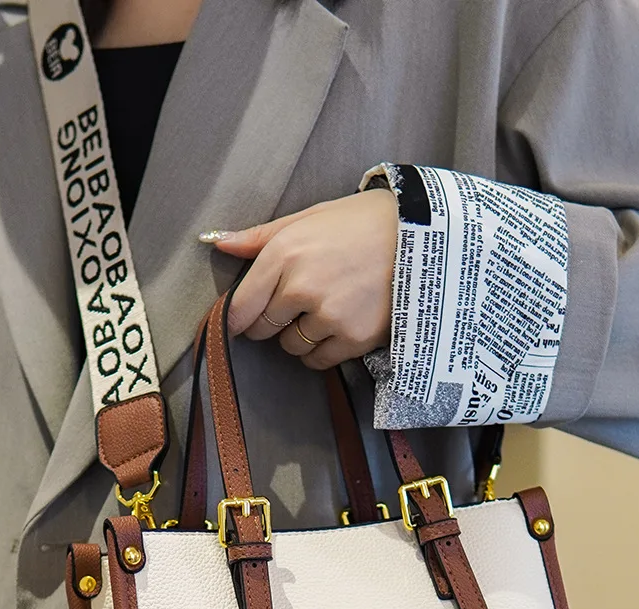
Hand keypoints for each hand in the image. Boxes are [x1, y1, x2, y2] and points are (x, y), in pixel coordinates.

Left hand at [204, 189, 397, 369]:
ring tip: (323, 311)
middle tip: (293, 307)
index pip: (241, 306)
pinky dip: (322, 350)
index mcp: (285, 254)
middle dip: (270, 323)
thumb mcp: (309, 219)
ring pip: (290, 346)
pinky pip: (318, 360)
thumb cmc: (360, 223)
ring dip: (298, 336)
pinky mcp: (352, 338)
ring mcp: (328, 316)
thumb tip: (217, 241)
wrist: (421, 238)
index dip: (239, 317)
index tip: (245, 319)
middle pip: (263, 329)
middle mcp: (302, 287)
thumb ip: (260, 237)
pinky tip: (337, 326)